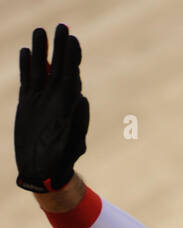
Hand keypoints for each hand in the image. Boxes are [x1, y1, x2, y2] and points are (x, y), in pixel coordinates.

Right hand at [15, 24, 88, 191]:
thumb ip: (79, 123)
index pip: (71, 76)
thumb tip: (82, 98)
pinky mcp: (28, 104)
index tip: (73, 40)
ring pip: (41, 70)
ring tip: (39, 31)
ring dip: (40, 51)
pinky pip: (27, 81)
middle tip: (62, 26)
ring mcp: (41, 100)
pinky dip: (26, 66)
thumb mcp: (74, 144)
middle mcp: (56, 100)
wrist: (44, 172)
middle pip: (58, 68)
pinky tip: (25, 52)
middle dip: (60, 48)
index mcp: (68, 106)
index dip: (72, 58)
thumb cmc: (63, 162)